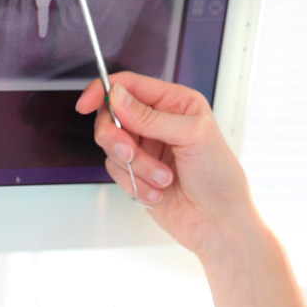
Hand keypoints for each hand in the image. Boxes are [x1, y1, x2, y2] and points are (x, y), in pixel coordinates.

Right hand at [76, 72, 255, 259]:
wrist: (218, 221)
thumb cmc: (219, 176)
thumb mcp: (192, 136)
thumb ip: (151, 116)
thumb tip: (117, 96)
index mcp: (175, 102)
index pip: (130, 85)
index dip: (105, 90)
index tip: (87, 104)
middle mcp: (158, 122)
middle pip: (111, 116)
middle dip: (116, 136)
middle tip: (129, 152)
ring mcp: (146, 148)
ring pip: (112, 146)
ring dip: (135, 166)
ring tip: (163, 179)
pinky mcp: (136, 173)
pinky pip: (116, 171)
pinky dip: (135, 183)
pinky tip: (158, 192)